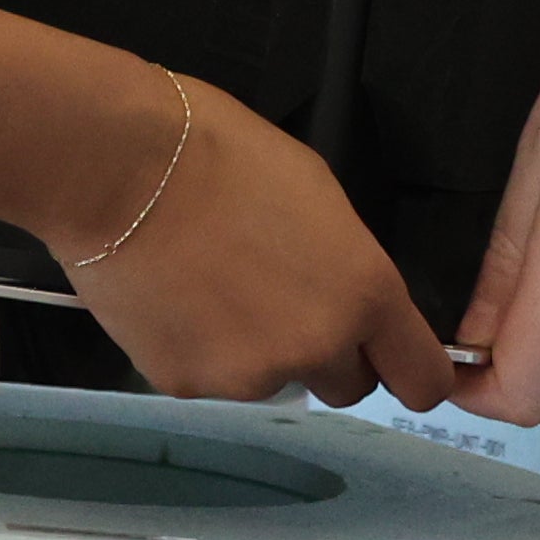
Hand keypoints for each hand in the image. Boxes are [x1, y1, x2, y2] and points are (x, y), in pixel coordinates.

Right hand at [68, 83, 448, 409]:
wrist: (119, 168)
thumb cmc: (220, 153)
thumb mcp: (318, 193)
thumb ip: (345, 261)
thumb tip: (341, 292)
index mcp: (363, 294)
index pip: (420, 377)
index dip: (410, 371)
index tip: (393, 361)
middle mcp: (315, 347)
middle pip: (345, 385)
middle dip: (326, 354)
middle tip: (282, 300)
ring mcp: (248, 375)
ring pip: (272, 380)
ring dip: (257, 349)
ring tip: (212, 283)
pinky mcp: (185, 384)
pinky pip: (210, 377)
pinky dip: (199, 349)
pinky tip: (175, 296)